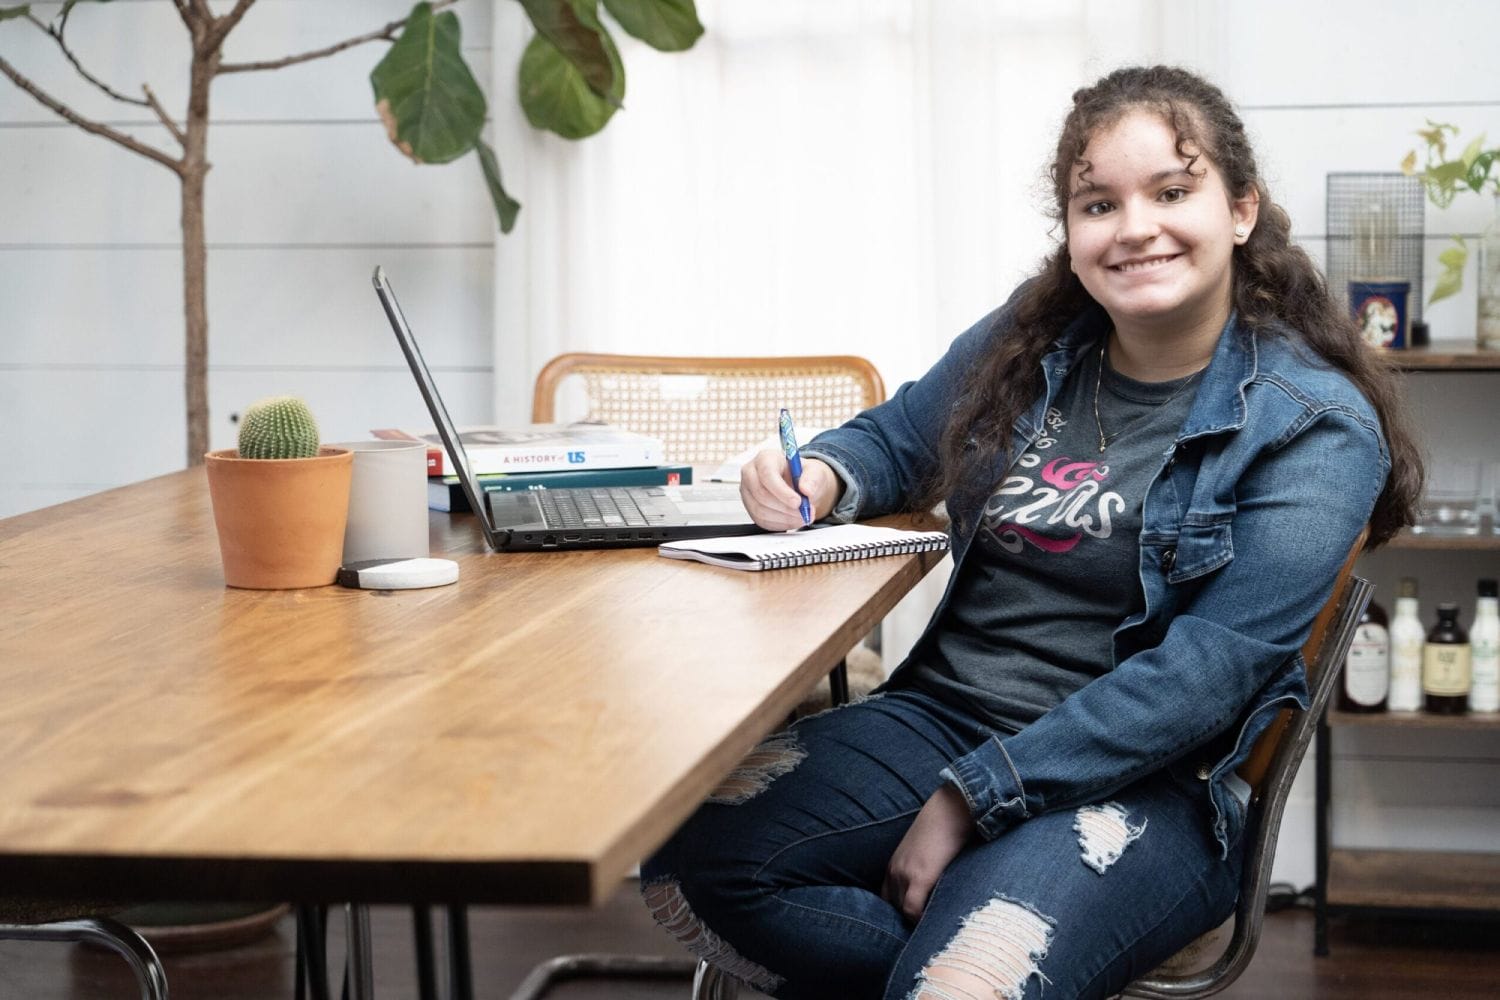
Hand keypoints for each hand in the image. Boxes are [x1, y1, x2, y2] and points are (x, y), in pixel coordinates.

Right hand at [738, 450, 840, 530]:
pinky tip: (792, 519)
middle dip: (785, 507)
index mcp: (765, 458)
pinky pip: (761, 520)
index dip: (781, 491)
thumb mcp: (814, 471)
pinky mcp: (749, 507)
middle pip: (761, 494)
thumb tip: (806, 490)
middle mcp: (751, 473)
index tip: (798, 502)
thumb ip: (812, 478)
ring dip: (784, 518)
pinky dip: (779, 524)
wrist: (799, 485)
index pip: (767, 473)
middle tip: (803, 512)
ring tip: (802, 516)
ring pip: (760, 510)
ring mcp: (748, 491)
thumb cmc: (802, 475)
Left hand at [882, 784, 974, 923]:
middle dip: (909, 921)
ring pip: (902, 912)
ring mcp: (904, 874)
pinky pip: (912, 910)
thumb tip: (937, 885)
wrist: (952, 807)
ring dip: (916, 922)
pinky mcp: (919, 876)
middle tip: (927, 930)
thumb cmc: (945, 827)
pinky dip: (920, 920)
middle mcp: (894, 871)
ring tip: (933, 928)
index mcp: (894, 865)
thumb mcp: (926, 850)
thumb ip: (923, 867)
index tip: (918, 923)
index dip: (901, 914)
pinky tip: (935, 922)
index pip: (887, 900)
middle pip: (893, 909)